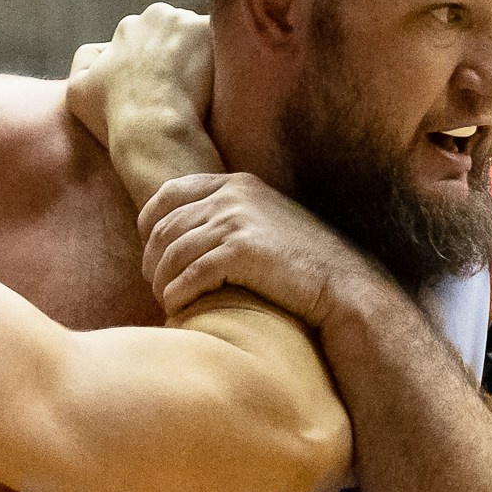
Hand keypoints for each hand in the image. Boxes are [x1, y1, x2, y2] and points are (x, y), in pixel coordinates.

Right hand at [64, 4, 220, 168]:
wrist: (153, 129)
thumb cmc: (114, 115)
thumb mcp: (78, 89)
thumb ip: (84, 64)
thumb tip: (100, 53)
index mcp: (128, 27)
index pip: (149, 37)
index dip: (159, 61)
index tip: (166, 83)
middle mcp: (155, 15)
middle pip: (176, 30)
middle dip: (180, 51)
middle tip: (187, 85)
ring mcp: (185, 20)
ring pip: (201, 34)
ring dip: (204, 53)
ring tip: (207, 86)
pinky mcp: (211, 32)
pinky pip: (224, 39)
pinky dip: (224, 56)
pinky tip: (221, 81)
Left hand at [140, 171, 373, 323]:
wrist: (342, 284)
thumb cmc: (303, 263)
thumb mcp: (266, 223)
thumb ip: (232, 217)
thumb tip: (187, 235)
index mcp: (237, 184)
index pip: (169, 193)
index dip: (149, 223)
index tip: (149, 250)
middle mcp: (233, 196)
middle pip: (165, 226)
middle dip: (152, 259)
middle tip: (155, 285)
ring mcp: (237, 221)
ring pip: (172, 252)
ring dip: (161, 281)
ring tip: (165, 300)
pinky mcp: (241, 252)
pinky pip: (190, 275)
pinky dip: (177, 294)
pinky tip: (177, 307)